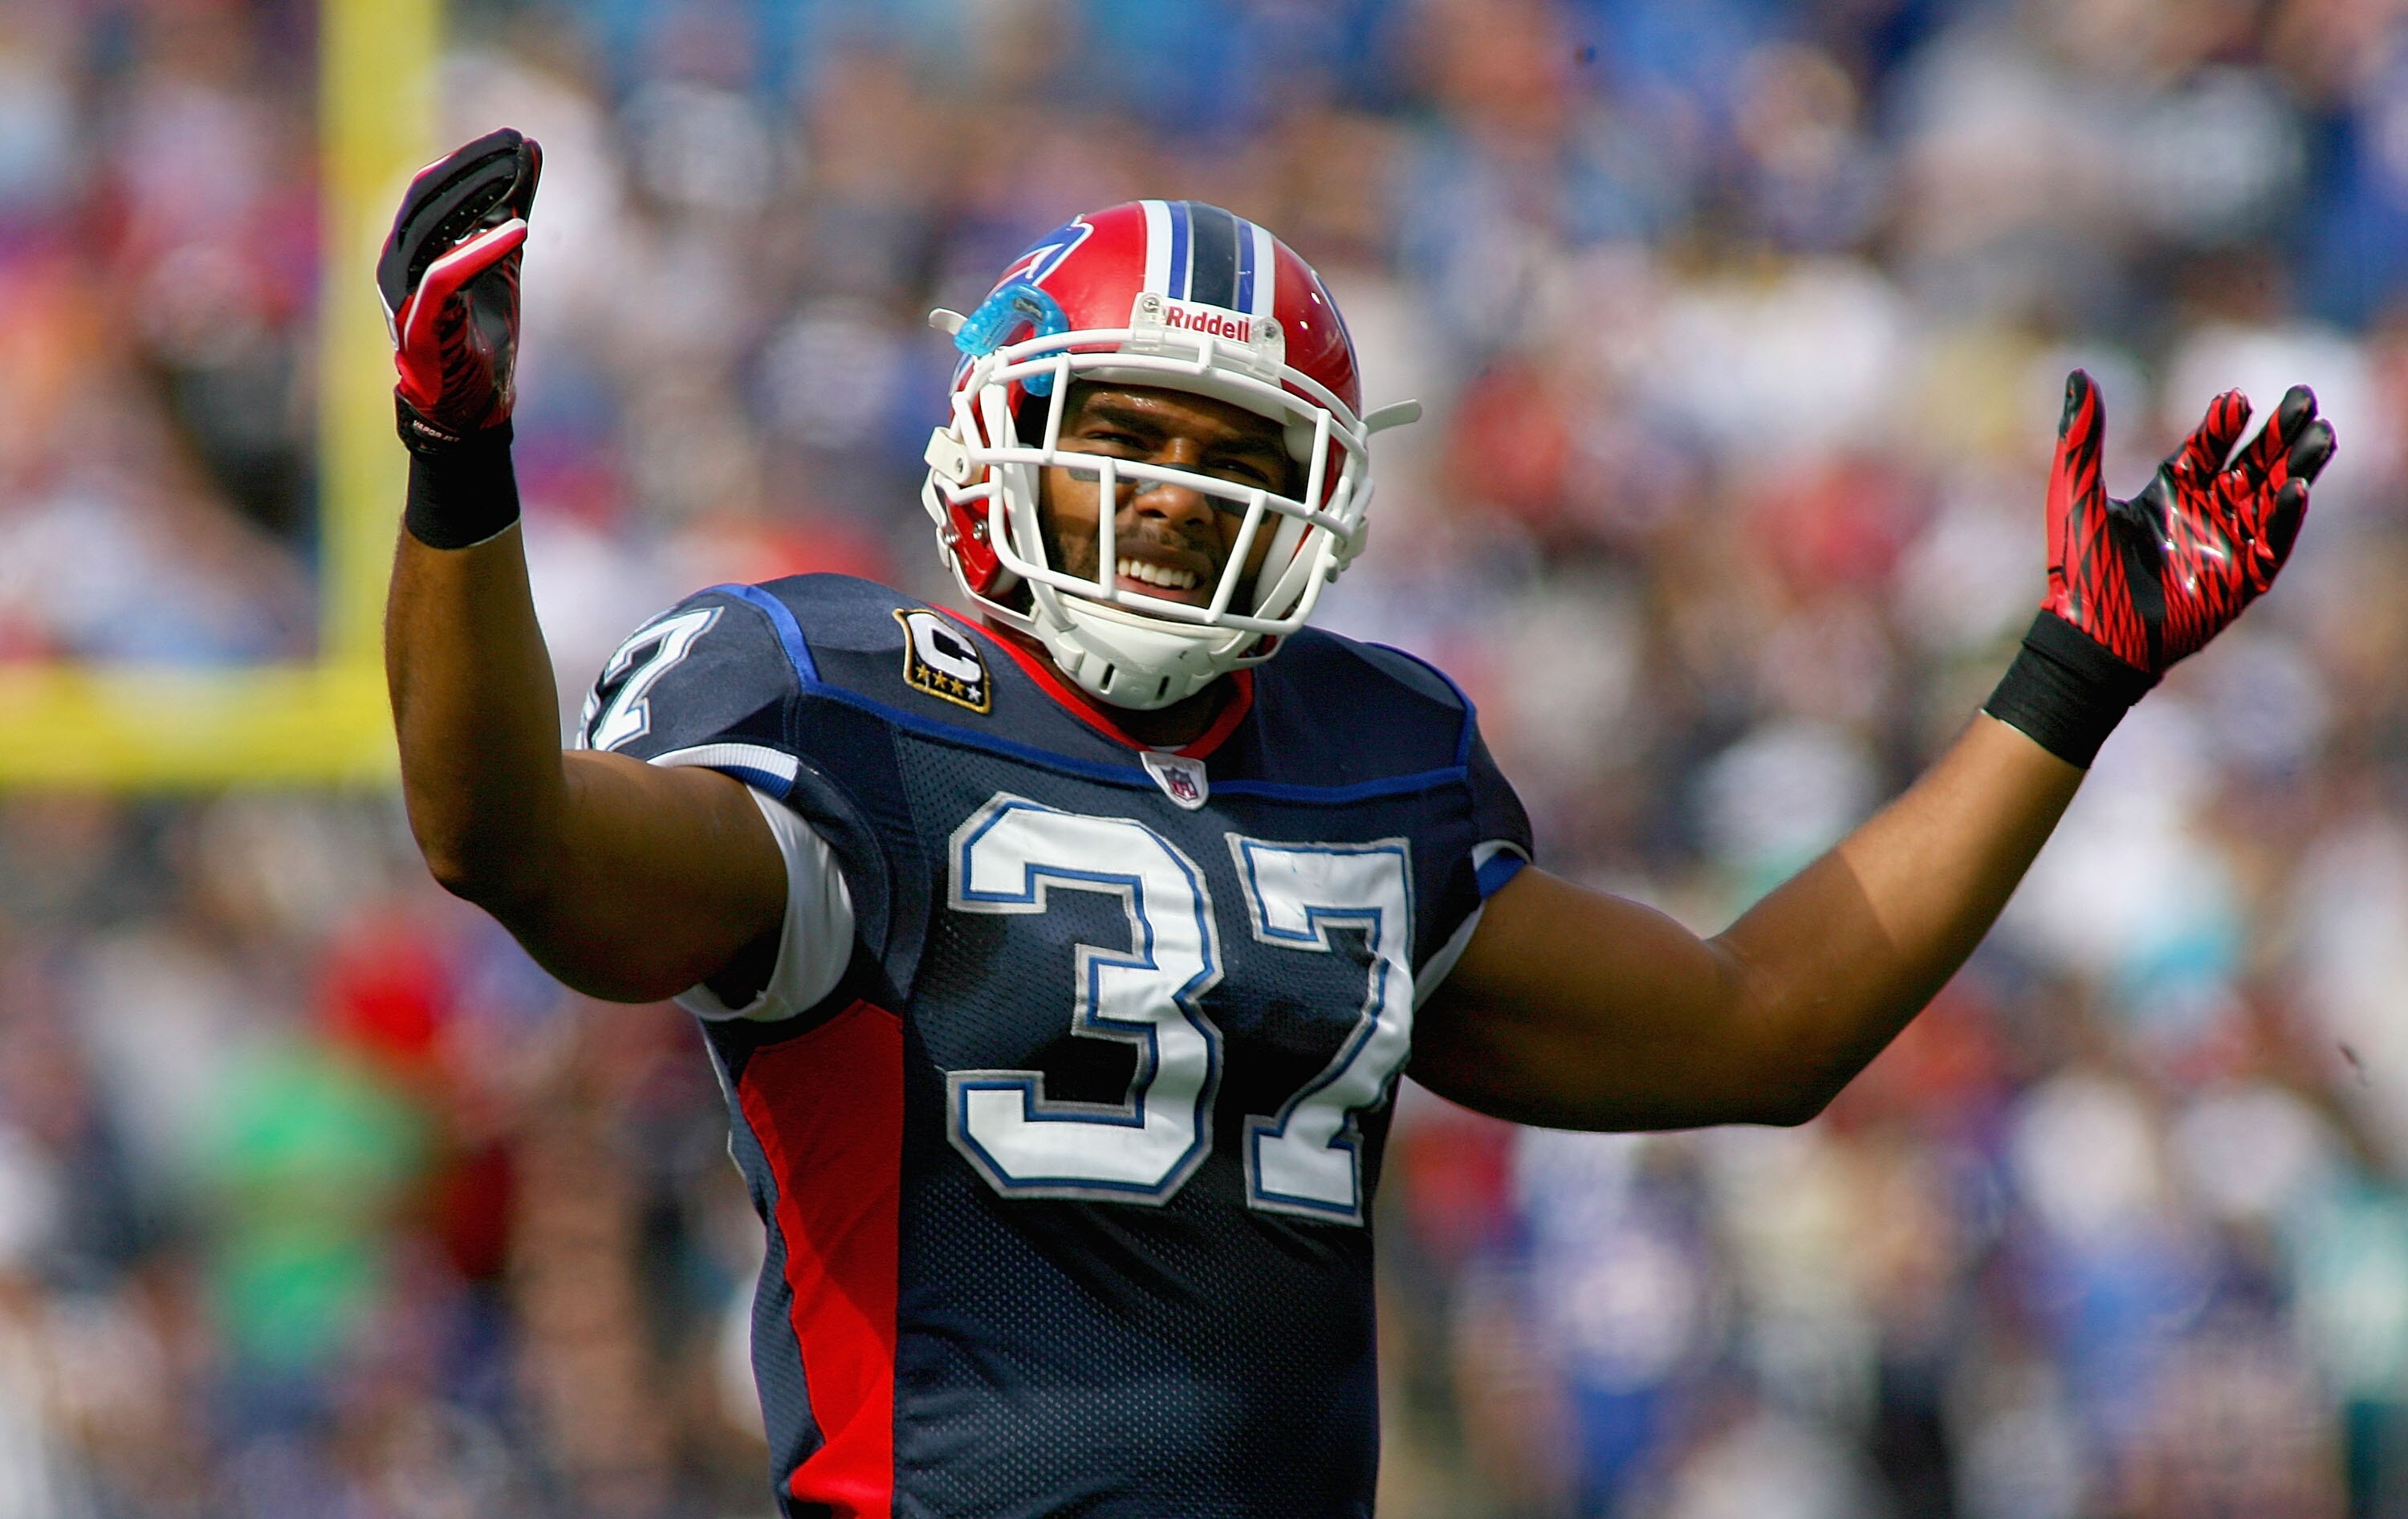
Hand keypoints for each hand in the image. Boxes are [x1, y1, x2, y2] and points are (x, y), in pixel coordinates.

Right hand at [378, 128, 542, 451]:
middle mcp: (398, 267)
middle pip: (428, 199)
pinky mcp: (420, 327)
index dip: (471, 160)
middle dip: (475, 168)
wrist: (474, 409)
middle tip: (517, 144)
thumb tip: (530, 153)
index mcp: (411, 249)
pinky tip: (520, 229)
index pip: (432, 188)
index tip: (515, 138)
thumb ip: (510, 211)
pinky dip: (480, 250)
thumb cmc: (483, 335)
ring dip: (477, 197)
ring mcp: (403, 296)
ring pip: (430, 230)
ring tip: (518, 174)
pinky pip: (443, 278)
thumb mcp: (504, 262)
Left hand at [2043, 368, 2334, 674]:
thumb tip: (2078, 374)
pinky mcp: (2240, 579)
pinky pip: (2271, 543)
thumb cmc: (2077, 566)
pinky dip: (2285, 517)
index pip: (2207, 448)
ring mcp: (2225, 544)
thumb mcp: (2073, 493)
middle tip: (2304, 397)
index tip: (2237, 398)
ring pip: (2273, 496)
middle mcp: (2203, 513)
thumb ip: (2080, 438)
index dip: (2224, 424)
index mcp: (2168, 492)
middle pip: (2252, 463)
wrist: (2088, 632)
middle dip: (2278, 433)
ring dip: (2298, 466)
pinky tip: (2296, 489)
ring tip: (2321, 433)